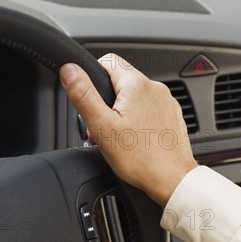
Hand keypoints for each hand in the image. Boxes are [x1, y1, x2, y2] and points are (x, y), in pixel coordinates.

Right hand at [60, 54, 197, 206]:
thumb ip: (84, 95)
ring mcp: (166, 102)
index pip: (107, 60)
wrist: (171, 180)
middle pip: (119, 82)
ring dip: (121, 112)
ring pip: (133, 96)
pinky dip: (137, 121)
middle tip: (103, 127)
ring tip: (118, 137)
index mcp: (136, 84)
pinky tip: (134, 140)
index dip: (92, 78)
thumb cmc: (140, 158)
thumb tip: (69, 70)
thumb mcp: (102, 126)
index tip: (91, 100)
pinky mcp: (171, 116)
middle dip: (105, 102)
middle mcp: (155, 88)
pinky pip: (147, 109)